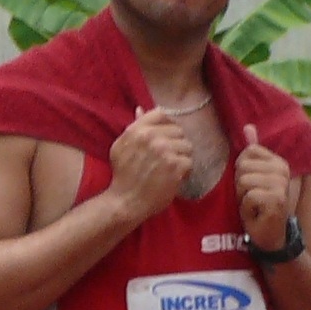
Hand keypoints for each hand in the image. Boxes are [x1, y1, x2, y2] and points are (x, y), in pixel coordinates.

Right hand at [103, 107, 197, 221]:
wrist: (127, 200)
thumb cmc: (123, 174)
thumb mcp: (121, 146)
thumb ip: (134, 127)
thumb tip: (140, 109)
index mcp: (138, 129)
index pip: (161, 114)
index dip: (167, 125)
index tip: (167, 136)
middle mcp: (152, 137)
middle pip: (178, 130)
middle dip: (176, 143)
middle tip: (169, 157)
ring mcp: (165, 151)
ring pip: (187, 146)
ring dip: (182, 157)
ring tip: (172, 168)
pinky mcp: (176, 166)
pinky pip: (189, 162)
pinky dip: (185, 171)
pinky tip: (176, 177)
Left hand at [235, 126, 295, 252]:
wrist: (270, 235)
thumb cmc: (259, 206)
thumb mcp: (252, 176)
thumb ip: (252, 152)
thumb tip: (248, 126)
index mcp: (278, 162)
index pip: (247, 152)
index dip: (242, 171)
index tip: (251, 186)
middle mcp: (283, 170)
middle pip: (242, 166)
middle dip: (240, 186)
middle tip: (252, 198)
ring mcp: (281, 184)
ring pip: (244, 181)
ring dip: (243, 197)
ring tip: (254, 205)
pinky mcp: (277, 199)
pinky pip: (248, 196)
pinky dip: (247, 208)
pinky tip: (257, 213)